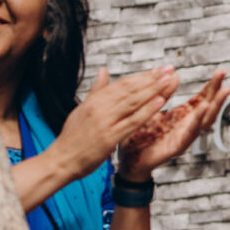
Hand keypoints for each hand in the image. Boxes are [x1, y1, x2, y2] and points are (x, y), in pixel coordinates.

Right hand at [53, 66, 176, 175]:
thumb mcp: (82, 109)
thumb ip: (96, 90)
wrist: (61, 160)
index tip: (157, 69)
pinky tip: (160, 101)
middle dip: (151, 78)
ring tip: (168, 79)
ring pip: (132, 102)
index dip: (141, 75)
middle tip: (169, 68)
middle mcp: (99, 108)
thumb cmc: (72, 137)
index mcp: (94, 101)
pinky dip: (147, 110)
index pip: (122, 84)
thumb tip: (103, 71)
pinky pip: (132, 121)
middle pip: (129, 89)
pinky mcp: (109, 137)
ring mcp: (104, 122)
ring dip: (152, 89)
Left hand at [118, 71, 229, 181]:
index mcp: (182, 116)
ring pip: (204, 122)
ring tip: (221, 92)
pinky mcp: (175, 148)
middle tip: (225, 79)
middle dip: (218, 94)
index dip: (212, 86)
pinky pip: (188, 135)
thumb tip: (174, 74)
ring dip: (214, 107)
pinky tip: (202, 110)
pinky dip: (196, 122)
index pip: (202, 99)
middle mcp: (186, 126)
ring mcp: (183, 138)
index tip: (220, 72)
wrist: (129, 159)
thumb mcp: (151, 108)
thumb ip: (163, 93)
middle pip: (208, 109)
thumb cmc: (140, 135)